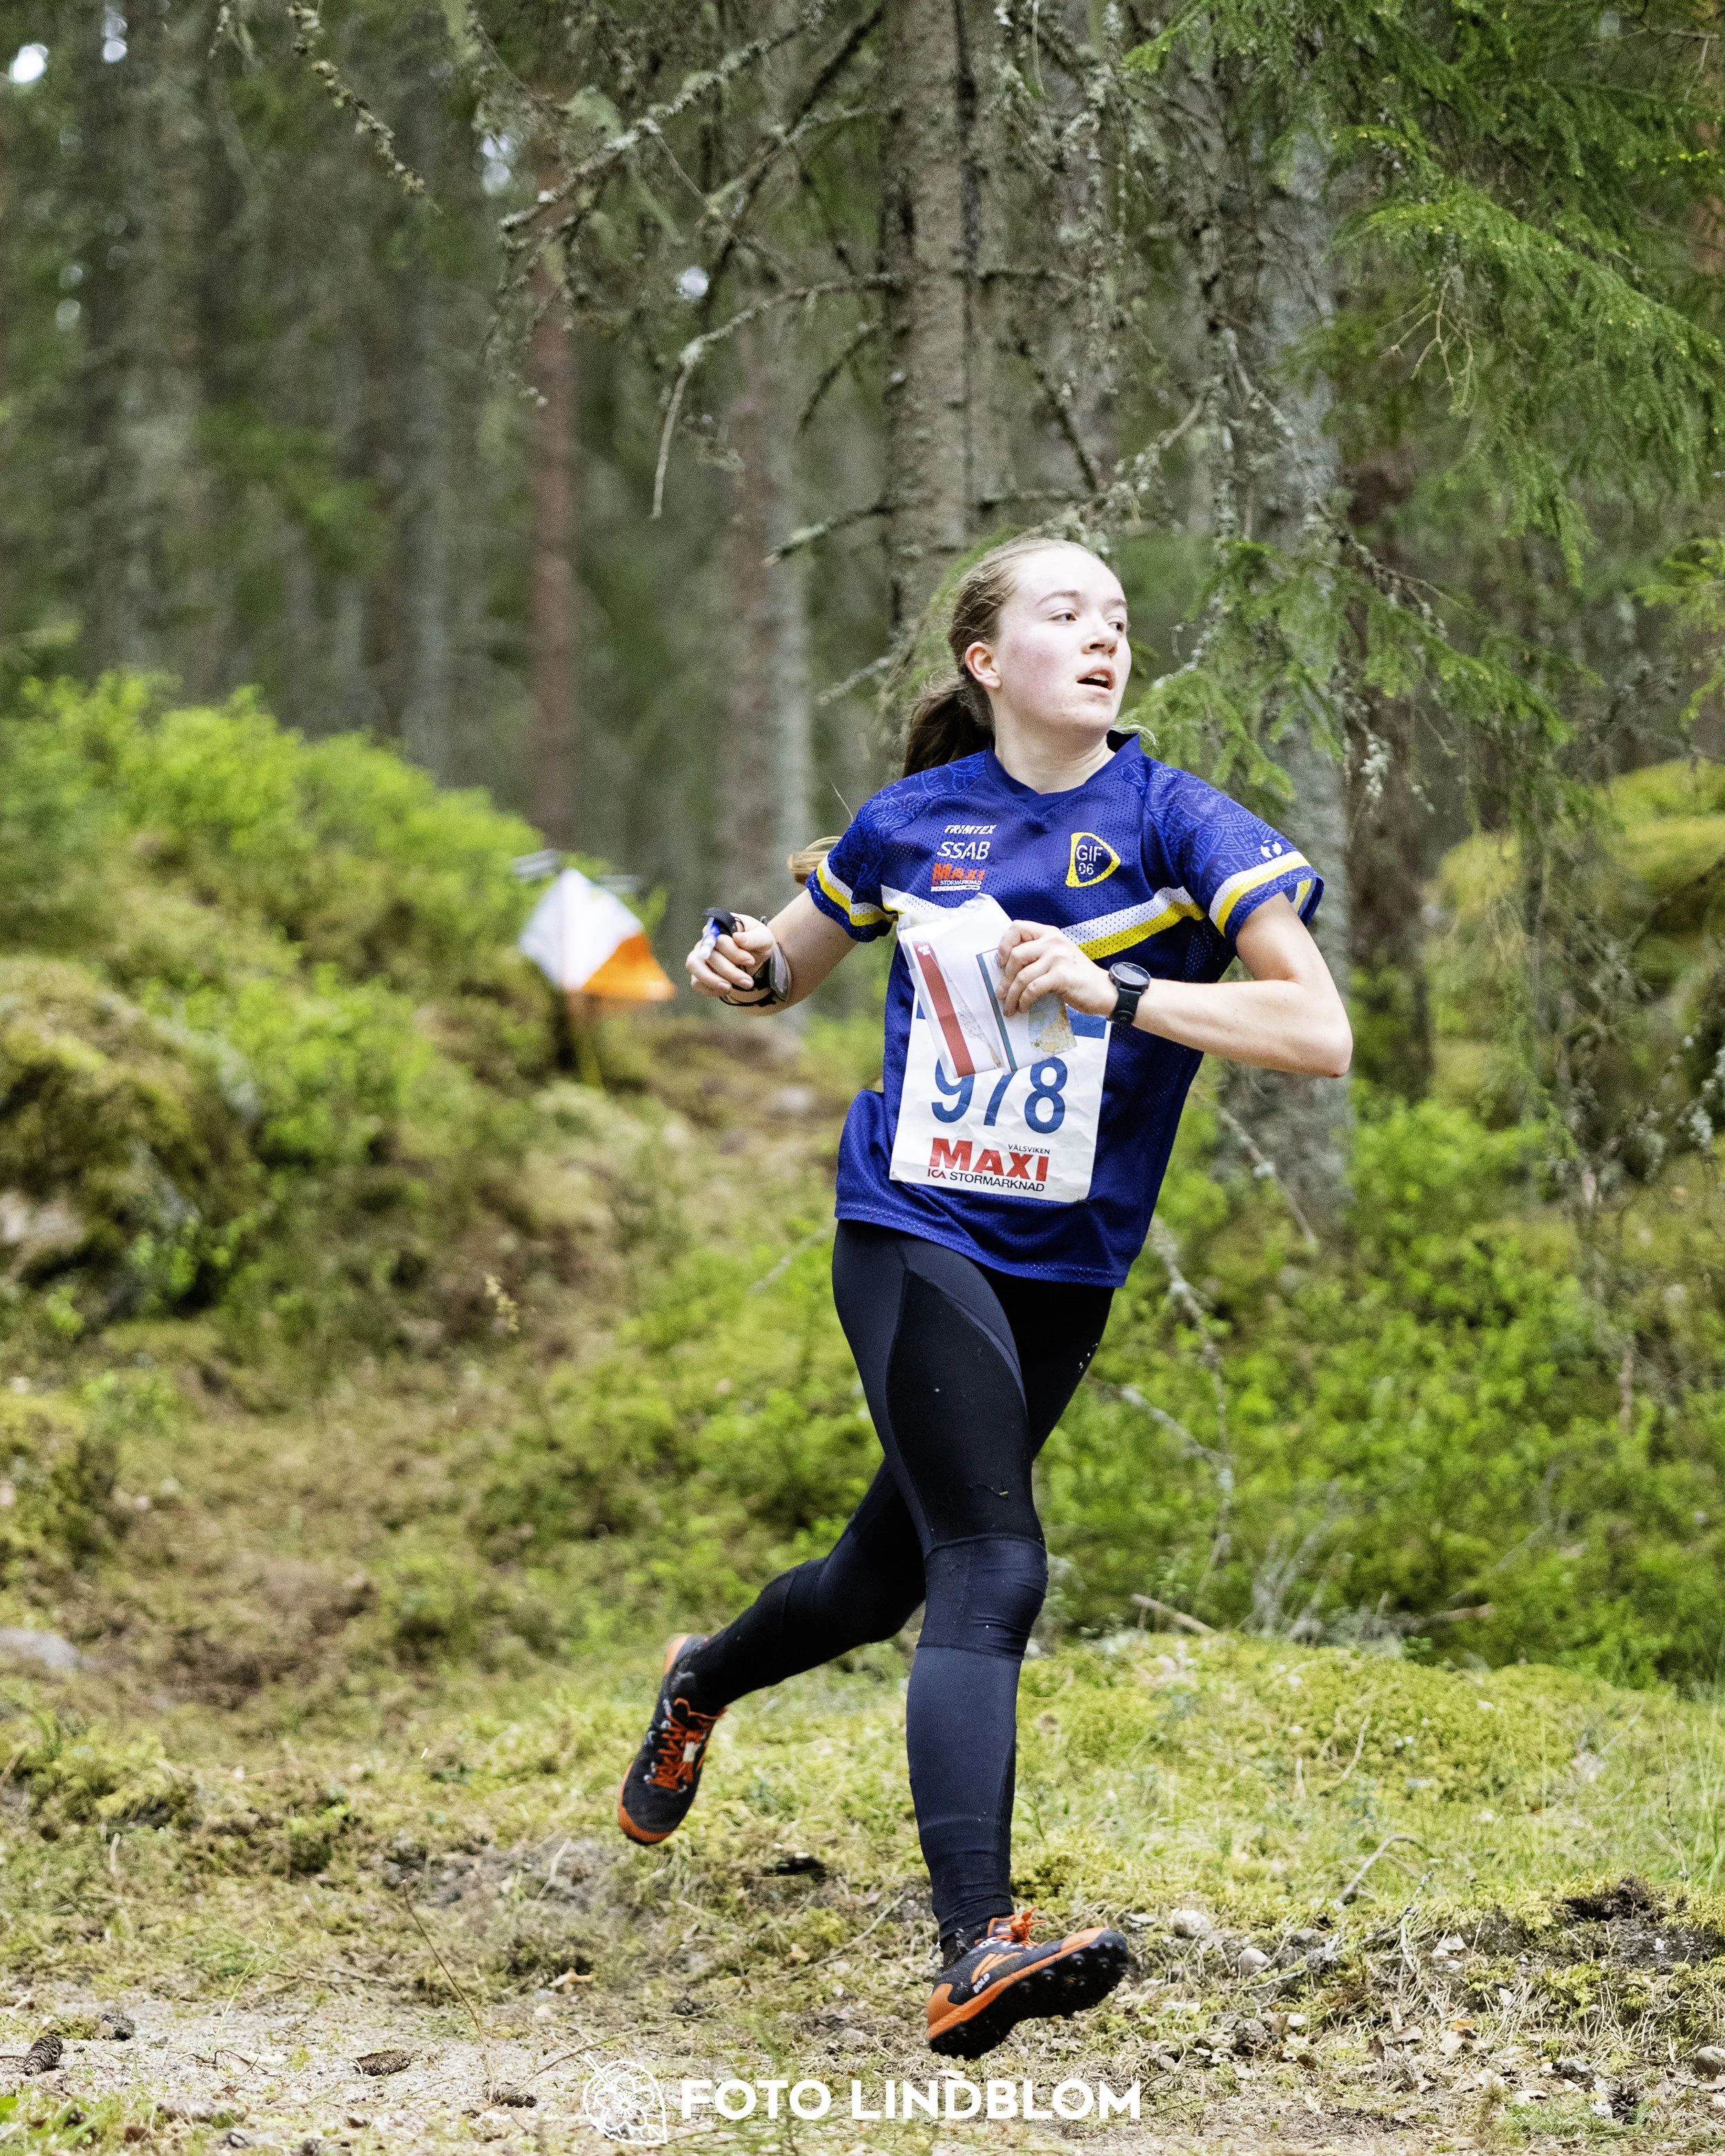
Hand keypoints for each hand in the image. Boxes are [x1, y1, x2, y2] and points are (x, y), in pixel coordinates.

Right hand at [686, 912, 778, 1001]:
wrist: (755, 958)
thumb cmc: (757, 943)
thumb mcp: (764, 938)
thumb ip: (754, 938)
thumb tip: (738, 938)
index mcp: (720, 926)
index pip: (719, 939)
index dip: (734, 953)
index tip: (750, 961)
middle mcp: (706, 939)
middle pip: (708, 955)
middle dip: (729, 972)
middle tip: (748, 982)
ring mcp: (699, 955)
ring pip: (695, 966)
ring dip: (713, 980)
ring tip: (730, 989)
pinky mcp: (699, 972)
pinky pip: (696, 982)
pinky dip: (709, 989)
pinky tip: (726, 990)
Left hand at [997, 920, 1116, 1018]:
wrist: (1103, 990)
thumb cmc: (1076, 976)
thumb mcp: (1056, 957)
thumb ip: (1035, 955)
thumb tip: (1004, 969)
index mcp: (1049, 933)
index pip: (1017, 927)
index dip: (1004, 945)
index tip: (1001, 964)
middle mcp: (1053, 942)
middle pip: (1016, 955)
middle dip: (1005, 978)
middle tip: (1002, 994)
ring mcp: (1058, 957)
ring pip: (1022, 976)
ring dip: (1012, 995)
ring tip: (1009, 1007)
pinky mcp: (1062, 976)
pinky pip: (1033, 988)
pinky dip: (1024, 1000)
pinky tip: (1023, 1007)